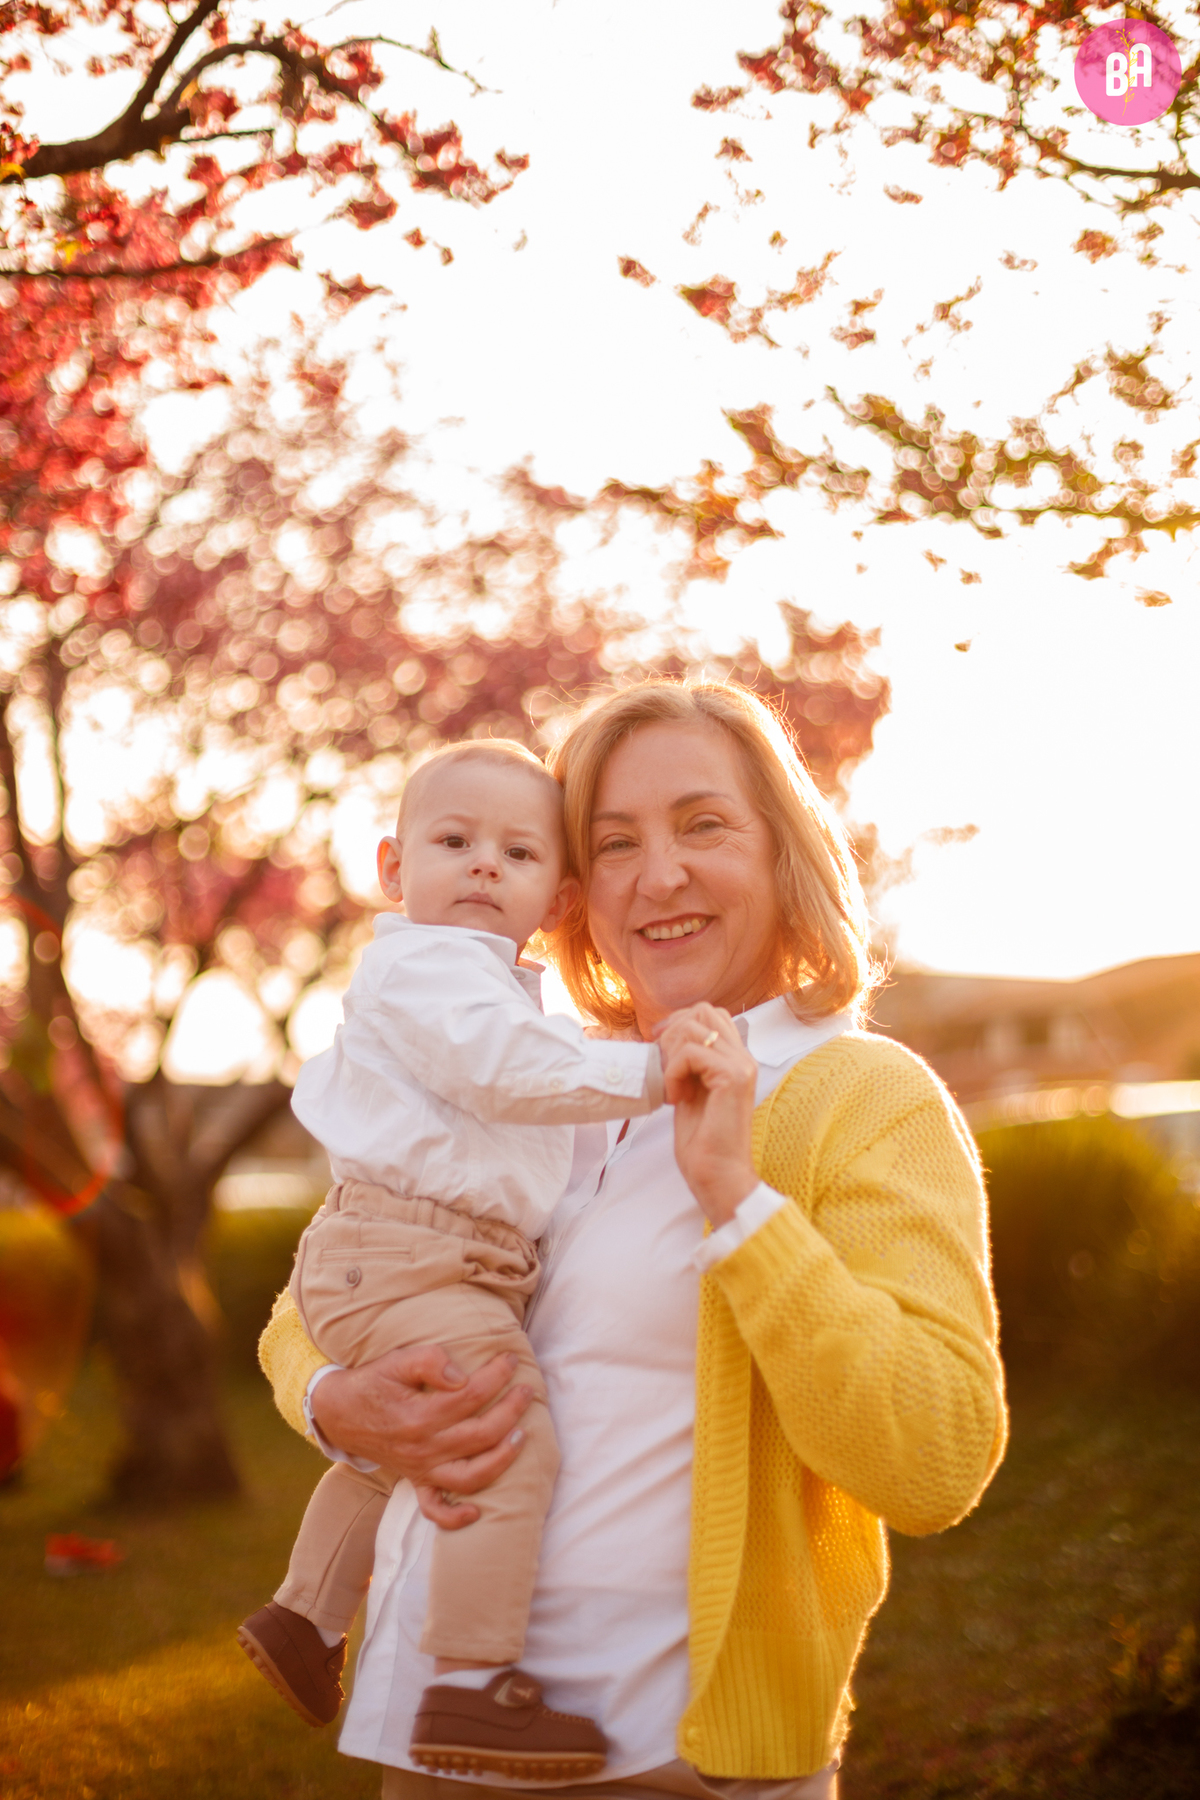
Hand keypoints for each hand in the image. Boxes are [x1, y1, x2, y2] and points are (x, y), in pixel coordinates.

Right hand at [309, 1344, 534, 1529]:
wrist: (339, 1412)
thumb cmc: (373, 1382)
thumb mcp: (396, 1361)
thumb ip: (429, 1361)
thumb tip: (462, 1376)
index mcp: (421, 1416)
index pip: (472, 1396)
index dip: (497, 1376)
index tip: (511, 1360)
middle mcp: (424, 1447)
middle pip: (481, 1434)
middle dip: (511, 1411)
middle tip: (527, 1391)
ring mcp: (421, 1468)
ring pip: (471, 1476)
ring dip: (502, 1459)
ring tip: (522, 1436)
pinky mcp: (416, 1480)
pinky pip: (435, 1510)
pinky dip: (455, 1517)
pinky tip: (477, 1511)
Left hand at [654, 1003, 758, 1227]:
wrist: (717, 1175)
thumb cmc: (703, 1141)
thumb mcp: (692, 1091)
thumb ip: (690, 1064)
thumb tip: (668, 1037)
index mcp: (737, 1059)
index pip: (711, 1014)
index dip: (680, 1022)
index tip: (661, 1048)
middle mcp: (744, 1057)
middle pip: (704, 1010)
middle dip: (674, 1032)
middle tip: (665, 1067)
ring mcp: (741, 1066)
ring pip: (695, 1027)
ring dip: (672, 1055)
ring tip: (673, 1088)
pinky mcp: (732, 1078)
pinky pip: (691, 1053)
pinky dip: (673, 1072)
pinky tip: (676, 1099)